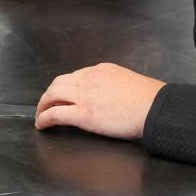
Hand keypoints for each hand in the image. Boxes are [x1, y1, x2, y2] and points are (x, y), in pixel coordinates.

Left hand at [35, 63, 164, 139]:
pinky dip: (44, 118)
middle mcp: (90, 78)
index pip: (75, 76)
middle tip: (45, 105)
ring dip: (42, 105)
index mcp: (102, 70)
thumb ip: (114, 84)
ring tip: (40, 115)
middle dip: (49, 94)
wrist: (154, 108)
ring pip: (52, 95)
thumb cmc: (149, 99)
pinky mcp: (83, 114)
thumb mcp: (128, 81)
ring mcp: (85, 95)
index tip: (62, 96)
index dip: (65, 87)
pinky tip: (42, 124)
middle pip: (59, 82)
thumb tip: (109, 96)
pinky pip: (55, 114)